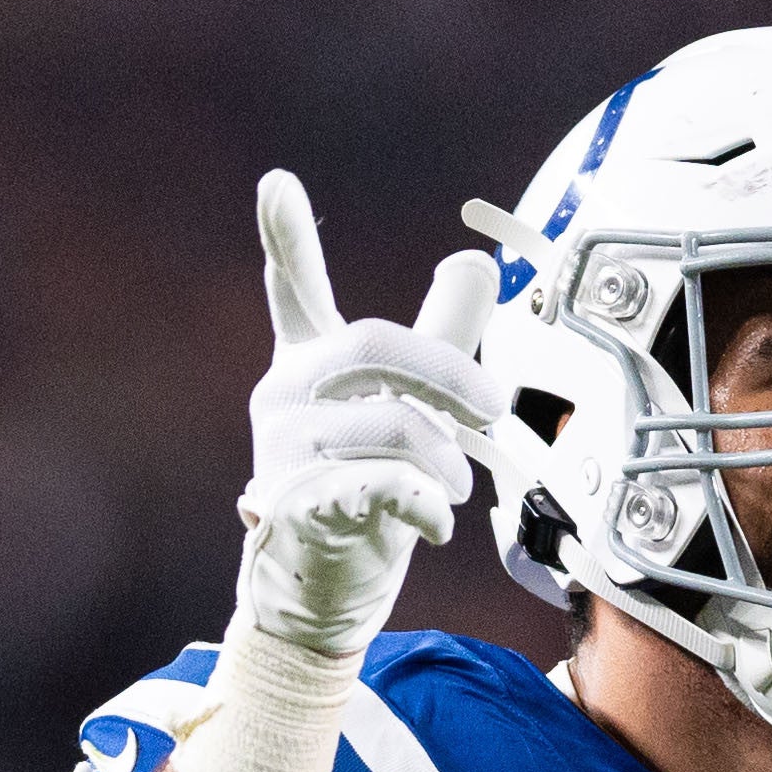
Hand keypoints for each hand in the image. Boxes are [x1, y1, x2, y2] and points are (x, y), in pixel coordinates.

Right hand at [235, 170, 502, 666]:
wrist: (323, 590)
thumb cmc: (363, 491)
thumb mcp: (406, 408)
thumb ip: (438, 336)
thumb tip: (475, 258)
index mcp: (307, 363)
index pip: (296, 292)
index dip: (286, 239)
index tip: (277, 181)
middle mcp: (284, 397)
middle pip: (375, 346)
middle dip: (450, 373)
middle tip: (494, 407)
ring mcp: (285, 451)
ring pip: (390, 423)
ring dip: (445, 457)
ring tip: (456, 486)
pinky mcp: (298, 506)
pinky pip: (380, 486)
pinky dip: (427, 504)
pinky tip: (439, 525)